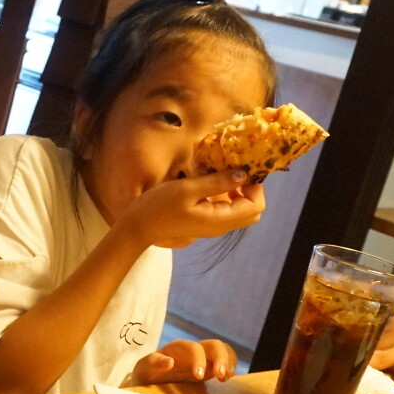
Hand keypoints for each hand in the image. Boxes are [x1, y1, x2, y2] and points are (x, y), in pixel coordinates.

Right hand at [116, 171, 264, 249]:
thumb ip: (217, 182)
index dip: (255, 186)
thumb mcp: (187, 189)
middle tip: (235, 170)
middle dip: (251, 189)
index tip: (241, 167)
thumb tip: (243, 174)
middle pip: (252, 210)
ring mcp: (213, 225)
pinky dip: (228, 195)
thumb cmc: (159, 206)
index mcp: (220, 219)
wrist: (138, 226)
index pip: (255, 205)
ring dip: (239, 191)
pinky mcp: (205, 221)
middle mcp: (221, 225)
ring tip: (223, 173)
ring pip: (241, 210)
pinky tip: (213, 182)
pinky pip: (227, 209)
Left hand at [130, 338, 238, 384]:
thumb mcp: (142, 369)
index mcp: (176, 349)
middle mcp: (193, 351)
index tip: (198, 375)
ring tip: (227, 378)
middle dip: (220, 358)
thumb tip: (170, 362)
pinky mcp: (209, 368)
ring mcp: (203, 358)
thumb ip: (152, 363)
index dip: (198, 359)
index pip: (192, 347)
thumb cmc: (145, 375)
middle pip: (213, 345)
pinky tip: (227, 379)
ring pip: (222, 350)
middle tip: (221, 375)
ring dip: (228, 362)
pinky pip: (226, 360)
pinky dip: (230, 366)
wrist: (149, 383)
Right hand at [369, 313, 393, 379]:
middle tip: (371, 364)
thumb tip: (377, 369)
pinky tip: (391, 341)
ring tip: (382, 352)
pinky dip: (384, 336)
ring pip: (376, 336)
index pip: (376, 359)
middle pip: (373, 346)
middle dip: (370, 355)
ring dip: (376, 345)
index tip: (358, 372)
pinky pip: (383, 327)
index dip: (366, 366)